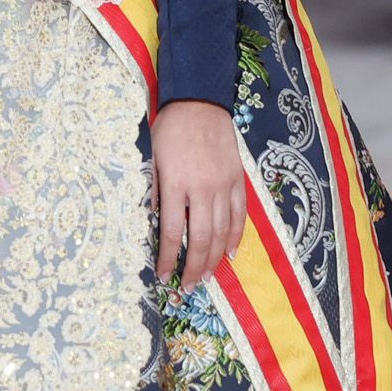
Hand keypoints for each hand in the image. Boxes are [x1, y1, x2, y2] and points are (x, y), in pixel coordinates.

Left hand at [152, 100, 247, 291]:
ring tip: (206, 278)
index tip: (163, 275)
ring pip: (222, 232)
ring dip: (215, 259)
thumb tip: (152, 222)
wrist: (200, 103)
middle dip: (194, 267)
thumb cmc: (169, 129)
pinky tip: (231, 253)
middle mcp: (202, 189)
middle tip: (188, 287)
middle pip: (201, 238)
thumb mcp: (151, 157)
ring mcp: (223, 186)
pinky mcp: (238, 181)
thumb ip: (154, 190)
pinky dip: (236, 237)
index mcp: (176, 183)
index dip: (168, 258)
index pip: (172, 231)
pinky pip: (240, 216)